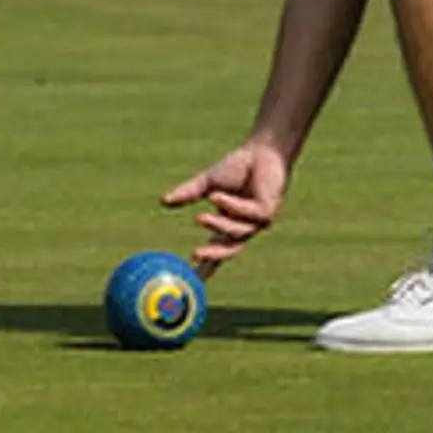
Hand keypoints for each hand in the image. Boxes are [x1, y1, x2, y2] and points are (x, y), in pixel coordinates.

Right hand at [161, 142, 290, 276]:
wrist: (262, 151)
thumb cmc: (239, 166)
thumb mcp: (208, 182)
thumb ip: (189, 194)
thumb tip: (164, 201)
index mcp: (230, 222)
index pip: (217, 249)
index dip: (206, 266)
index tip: (192, 282)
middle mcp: (245, 225)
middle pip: (230, 250)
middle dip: (213, 256)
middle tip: (195, 255)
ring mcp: (258, 220)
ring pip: (237, 232)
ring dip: (217, 225)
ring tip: (200, 216)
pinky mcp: (268, 211)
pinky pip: (247, 215)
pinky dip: (231, 207)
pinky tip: (218, 195)